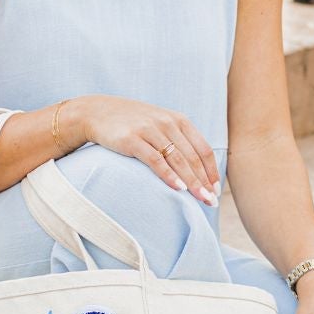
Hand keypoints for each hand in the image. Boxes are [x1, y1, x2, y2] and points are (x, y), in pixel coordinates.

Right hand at [68, 95, 220, 205]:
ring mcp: (150, 130)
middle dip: (205, 182)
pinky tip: (178, 189)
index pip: (203, 149)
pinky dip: (169, 175)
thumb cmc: (132, 123)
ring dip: (192, 182)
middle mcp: (167, 123)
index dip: (211, 171)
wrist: (97, 112)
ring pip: (178, 160)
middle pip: (193, 157)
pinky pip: (155, 160)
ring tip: (202, 199)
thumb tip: (197, 167)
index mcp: (178, 120)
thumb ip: (178, 139)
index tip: (216, 190)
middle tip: (212, 202)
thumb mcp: (159, 124)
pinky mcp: (132, 140)